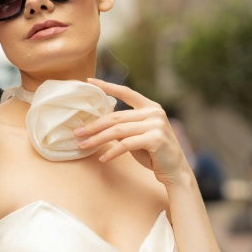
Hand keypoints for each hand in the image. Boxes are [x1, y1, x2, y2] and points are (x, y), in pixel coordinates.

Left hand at [74, 79, 191, 186]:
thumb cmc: (154, 154)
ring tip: (83, 145)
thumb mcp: (137, 136)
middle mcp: (154, 112)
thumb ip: (123, 127)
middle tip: (77, 132)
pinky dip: (112, 152)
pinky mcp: (155, 139)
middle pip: (116, 117)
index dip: (107, 86)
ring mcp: (156, 124)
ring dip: (98, 139)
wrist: (175, 170)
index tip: (89, 81)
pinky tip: (103, 158)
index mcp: (150, 107)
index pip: (126, 92)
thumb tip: (98, 124)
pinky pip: (126, 144)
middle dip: (94, 125)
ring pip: (118, 130)